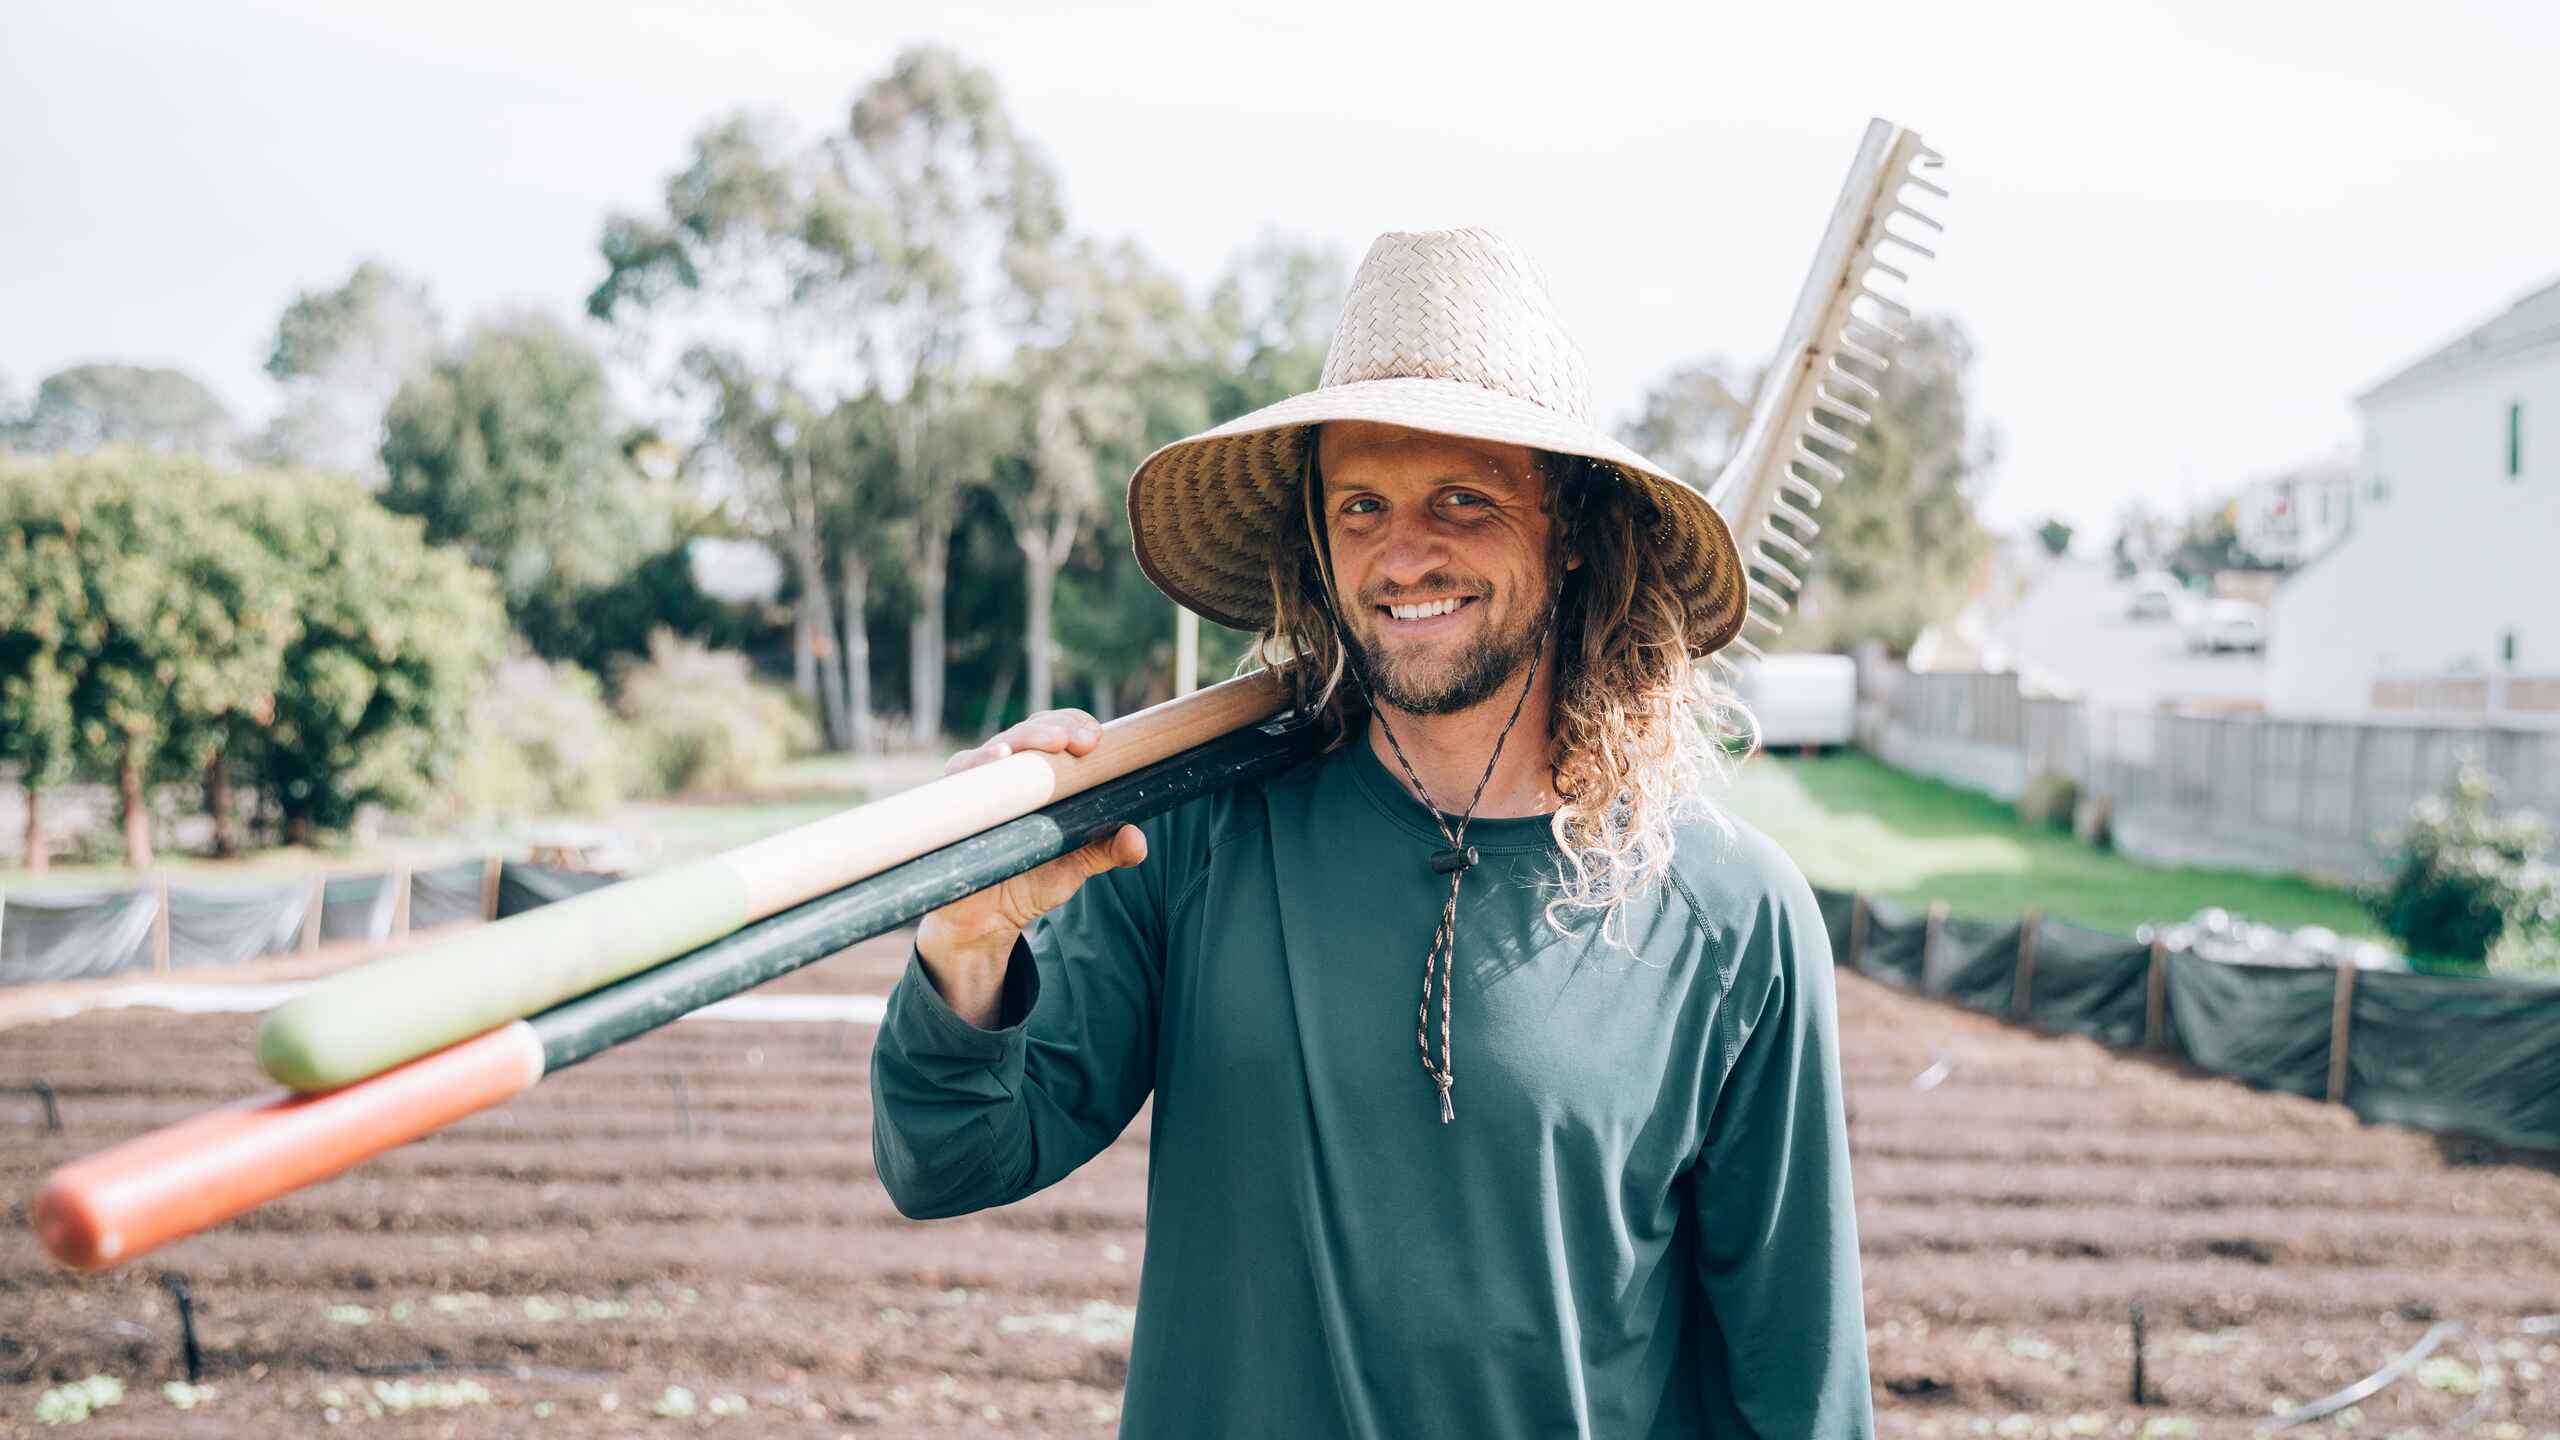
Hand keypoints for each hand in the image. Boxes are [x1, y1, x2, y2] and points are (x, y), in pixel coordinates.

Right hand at [914, 709, 1147, 1027]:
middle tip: (1077, 741)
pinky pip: (960, 776)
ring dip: (1019, 741)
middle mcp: (1009, 771)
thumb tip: (1136, 840)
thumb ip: (1106, 850)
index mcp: (1042, 774)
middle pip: (1029, 731)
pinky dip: (976, 766)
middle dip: (1054, 729)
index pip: (1059, 732)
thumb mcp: (1075, 866)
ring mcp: (977, 784)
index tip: (1096, 740)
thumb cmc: (1032, 878)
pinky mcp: (950, 803)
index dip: (1076, 726)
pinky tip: (996, 761)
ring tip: (1043, 745)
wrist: (986, 918)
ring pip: (996, 748)